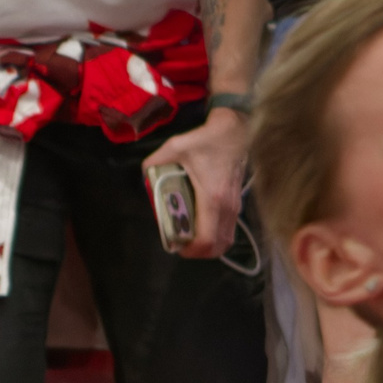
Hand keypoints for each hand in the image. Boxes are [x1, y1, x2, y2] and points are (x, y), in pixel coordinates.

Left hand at [144, 109, 246, 258]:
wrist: (235, 130)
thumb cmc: (207, 140)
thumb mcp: (175, 147)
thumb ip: (155, 163)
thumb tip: (145, 177)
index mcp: (212, 198)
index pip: (206, 239)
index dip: (190, 250)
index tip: (175, 244)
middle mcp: (228, 207)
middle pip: (218, 246)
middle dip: (197, 252)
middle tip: (180, 242)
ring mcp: (236, 207)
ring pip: (226, 241)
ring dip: (207, 245)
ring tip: (188, 236)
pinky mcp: (237, 204)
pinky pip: (228, 230)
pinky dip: (215, 235)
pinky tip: (199, 224)